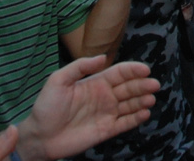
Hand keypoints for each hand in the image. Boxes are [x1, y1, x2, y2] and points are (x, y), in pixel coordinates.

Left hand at [15, 55, 157, 160]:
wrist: (39, 136)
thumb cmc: (46, 107)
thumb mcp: (58, 80)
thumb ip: (80, 67)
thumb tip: (103, 57)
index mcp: (95, 82)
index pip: (119, 73)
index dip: (133, 70)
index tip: (145, 69)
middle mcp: (104, 97)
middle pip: (129, 88)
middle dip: (142, 85)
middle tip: (154, 84)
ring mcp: (106, 114)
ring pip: (130, 105)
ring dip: (142, 101)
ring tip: (151, 99)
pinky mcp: (106, 130)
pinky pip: (125, 123)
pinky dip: (136, 119)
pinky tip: (145, 114)